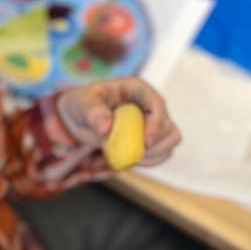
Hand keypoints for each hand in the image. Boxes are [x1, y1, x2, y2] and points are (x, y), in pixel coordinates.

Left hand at [57, 77, 180, 167]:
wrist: (78, 121)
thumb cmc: (81, 106)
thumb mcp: (81, 104)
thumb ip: (93, 113)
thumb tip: (106, 127)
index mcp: (137, 89)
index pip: (157, 104)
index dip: (155, 124)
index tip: (146, 143)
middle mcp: (150, 104)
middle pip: (167, 126)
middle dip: (152, 143)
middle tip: (130, 153)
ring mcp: (154, 122)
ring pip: (171, 140)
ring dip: (154, 154)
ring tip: (128, 156)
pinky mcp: (153, 138)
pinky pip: (164, 152)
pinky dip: (151, 160)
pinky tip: (132, 160)